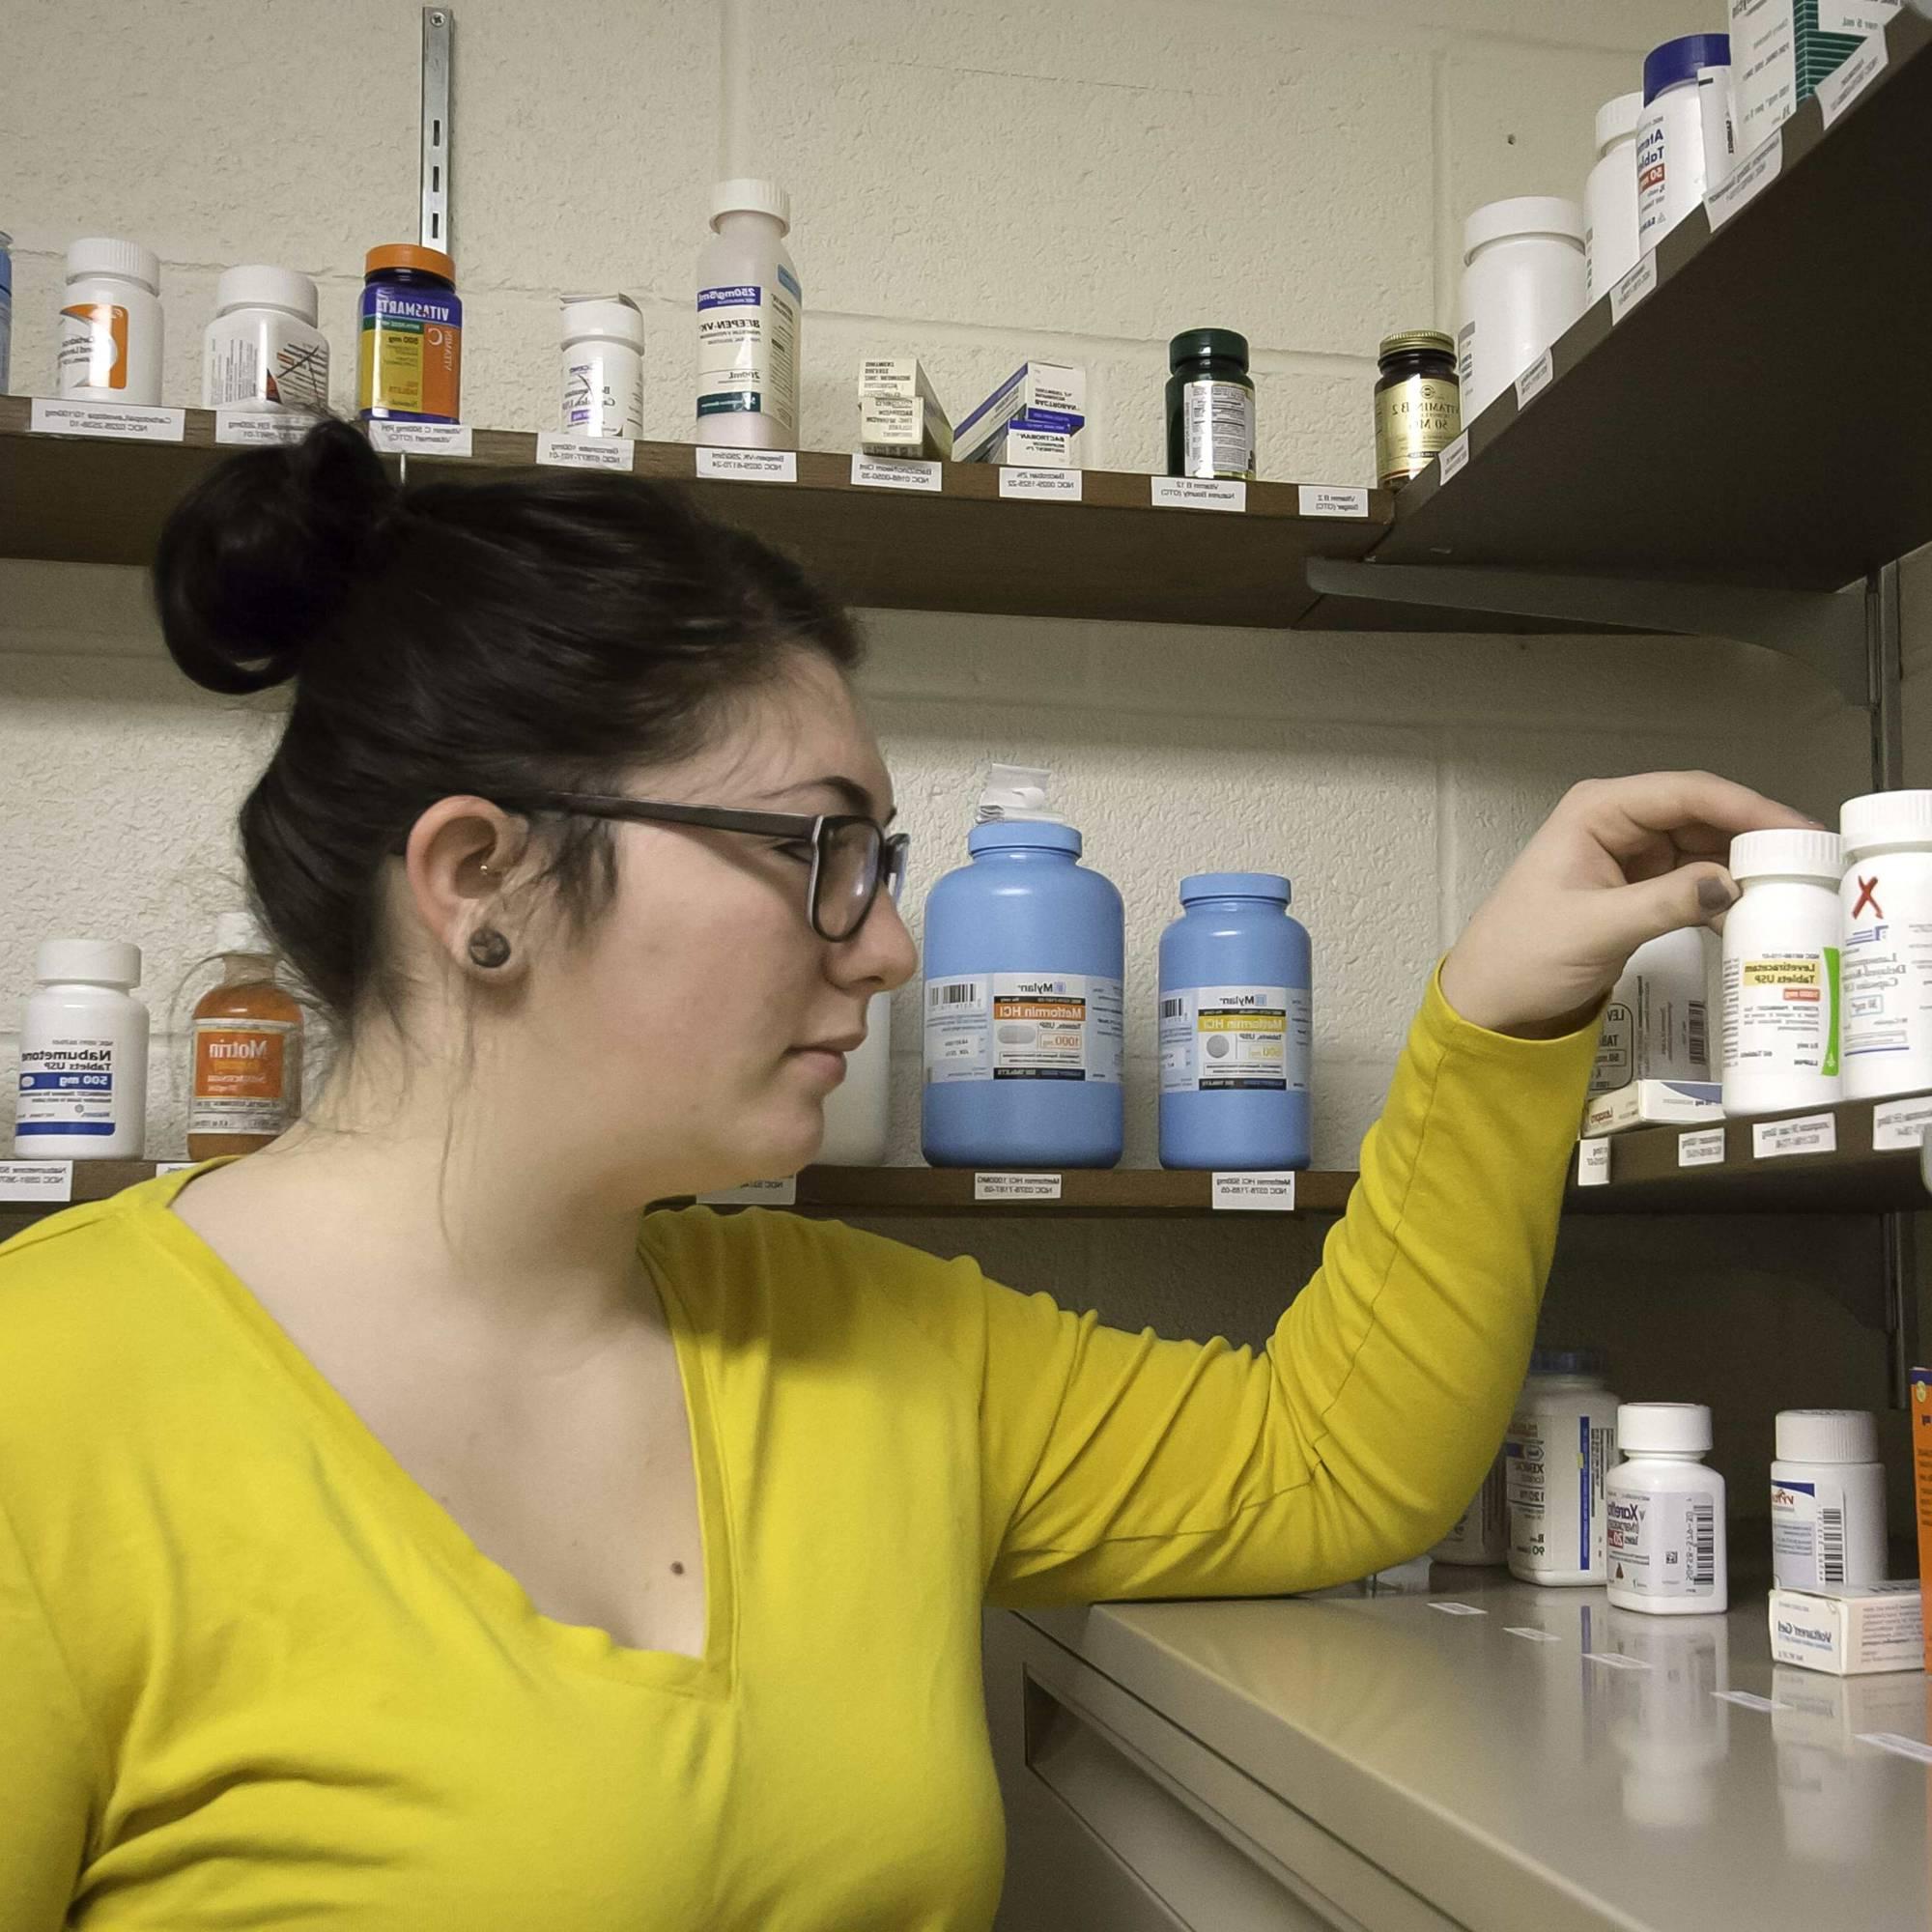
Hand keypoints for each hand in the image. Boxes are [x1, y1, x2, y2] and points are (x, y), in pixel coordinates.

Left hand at [1440, 772, 1820, 1036]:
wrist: (1491, 1002)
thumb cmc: (1524, 957)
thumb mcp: (1596, 930)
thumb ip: (1666, 903)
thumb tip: (1733, 885)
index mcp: (1598, 811)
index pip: (1687, 793)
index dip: (1748, 808)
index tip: (1800, 832)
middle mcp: (1617, 821)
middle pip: (1703, 815)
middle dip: (1755, 837)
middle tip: (1814, 865)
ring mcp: (1630, 854)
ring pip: (1705, 847)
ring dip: (1744, 868)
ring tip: (1798, 890)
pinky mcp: (1639, 888)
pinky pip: (1695, 880)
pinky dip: (1723, 896)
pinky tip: (1755, 916)